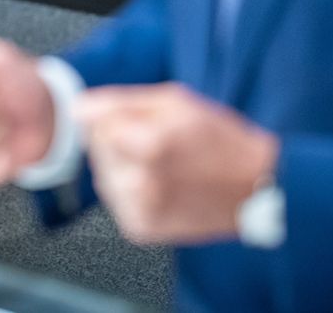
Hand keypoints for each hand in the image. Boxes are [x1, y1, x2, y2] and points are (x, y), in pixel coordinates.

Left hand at [76, 84, 279, 245]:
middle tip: (159, 143)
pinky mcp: (140, 230)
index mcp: (150, 146)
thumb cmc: (219, 139)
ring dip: (123, 165)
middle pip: (96, 148)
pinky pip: (116, 198)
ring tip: (161, 164)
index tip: (144, 121)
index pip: (92, 122)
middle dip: (119, 139)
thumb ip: (121, 102)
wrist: (255, 189)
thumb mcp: (176, 102)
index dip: (117, 115)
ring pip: (103, 174)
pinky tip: (161, 184)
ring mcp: (140, 211)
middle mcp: (141, 183)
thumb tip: (78, 108)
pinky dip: (131, 189)